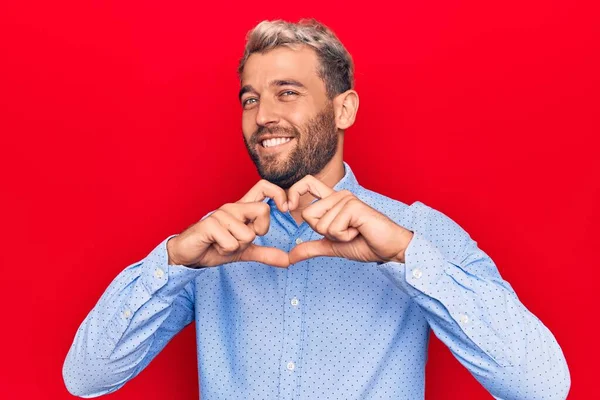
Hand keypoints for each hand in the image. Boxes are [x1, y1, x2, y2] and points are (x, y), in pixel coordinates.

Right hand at [167, 180, 289, 267]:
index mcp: (242, 209)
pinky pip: (232, 243)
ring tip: (222, 244)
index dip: (279, 194)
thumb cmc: (214, 248)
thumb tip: (288, 261)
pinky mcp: (210, 225)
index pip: (264, 187)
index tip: (286, 209)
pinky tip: (215, 246)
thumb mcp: (244, 252)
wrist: (187, 256)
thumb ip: (266, 253)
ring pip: (248, 234)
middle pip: (263, 210)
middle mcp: (233, 207)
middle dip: (259, 232)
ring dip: (237, 247)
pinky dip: (225, 251)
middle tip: (242, 240)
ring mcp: (221, 214)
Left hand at [287, 175, 413, 264]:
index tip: (288, 207)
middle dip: (323, 232)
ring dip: (337, 236)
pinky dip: (344, 237)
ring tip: (355, 232)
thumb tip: (290, 257)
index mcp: (332, 200)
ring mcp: (346, 199)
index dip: (294, 192)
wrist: (389, 249)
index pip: (306, 183)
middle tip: (345, 232)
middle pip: (308, 214)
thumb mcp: (332, 246)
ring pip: (320, 224)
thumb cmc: (365, 244)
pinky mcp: (353, 206)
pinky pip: (333, 228)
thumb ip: (311, 247)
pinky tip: (359, 231)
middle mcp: (339, 195)